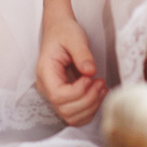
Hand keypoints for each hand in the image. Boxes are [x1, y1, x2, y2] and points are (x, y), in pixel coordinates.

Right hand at [36, 11, 107, 127]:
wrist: (60, 30)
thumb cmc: (64, 32)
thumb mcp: (74, 37)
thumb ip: (82, 53)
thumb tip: (90, 71)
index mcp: (45, 72)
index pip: (58, 95)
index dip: (78, 92)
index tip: (90, 77)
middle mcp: (47, 87)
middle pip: (66, 110)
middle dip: (88, 100)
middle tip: (100, 82)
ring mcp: (54, 95)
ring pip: (71, 117)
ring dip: (91, 107)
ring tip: (101, 88)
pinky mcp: (64, 98)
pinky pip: (76, 115)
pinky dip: (90, 110)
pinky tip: (98, 94)